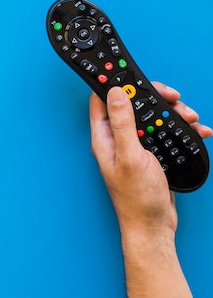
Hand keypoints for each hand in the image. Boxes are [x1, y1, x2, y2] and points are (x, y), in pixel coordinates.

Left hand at [89, 83, 211, 234]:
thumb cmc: (136, 197)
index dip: (114, 83)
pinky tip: (196, 130)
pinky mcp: (150, 154)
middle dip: (154, 96)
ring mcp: (134, 147)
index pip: (101, 101)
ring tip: (189, 116)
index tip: (131, 72)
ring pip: (152, 116)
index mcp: (104, 139)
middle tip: (173, 97)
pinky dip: (181, 129)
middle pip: (133, 104)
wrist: (153, 224)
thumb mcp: (131, 155)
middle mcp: (116, 140)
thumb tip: (115, 93)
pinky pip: (164, 132)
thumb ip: (122, 124)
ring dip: (172, 113)